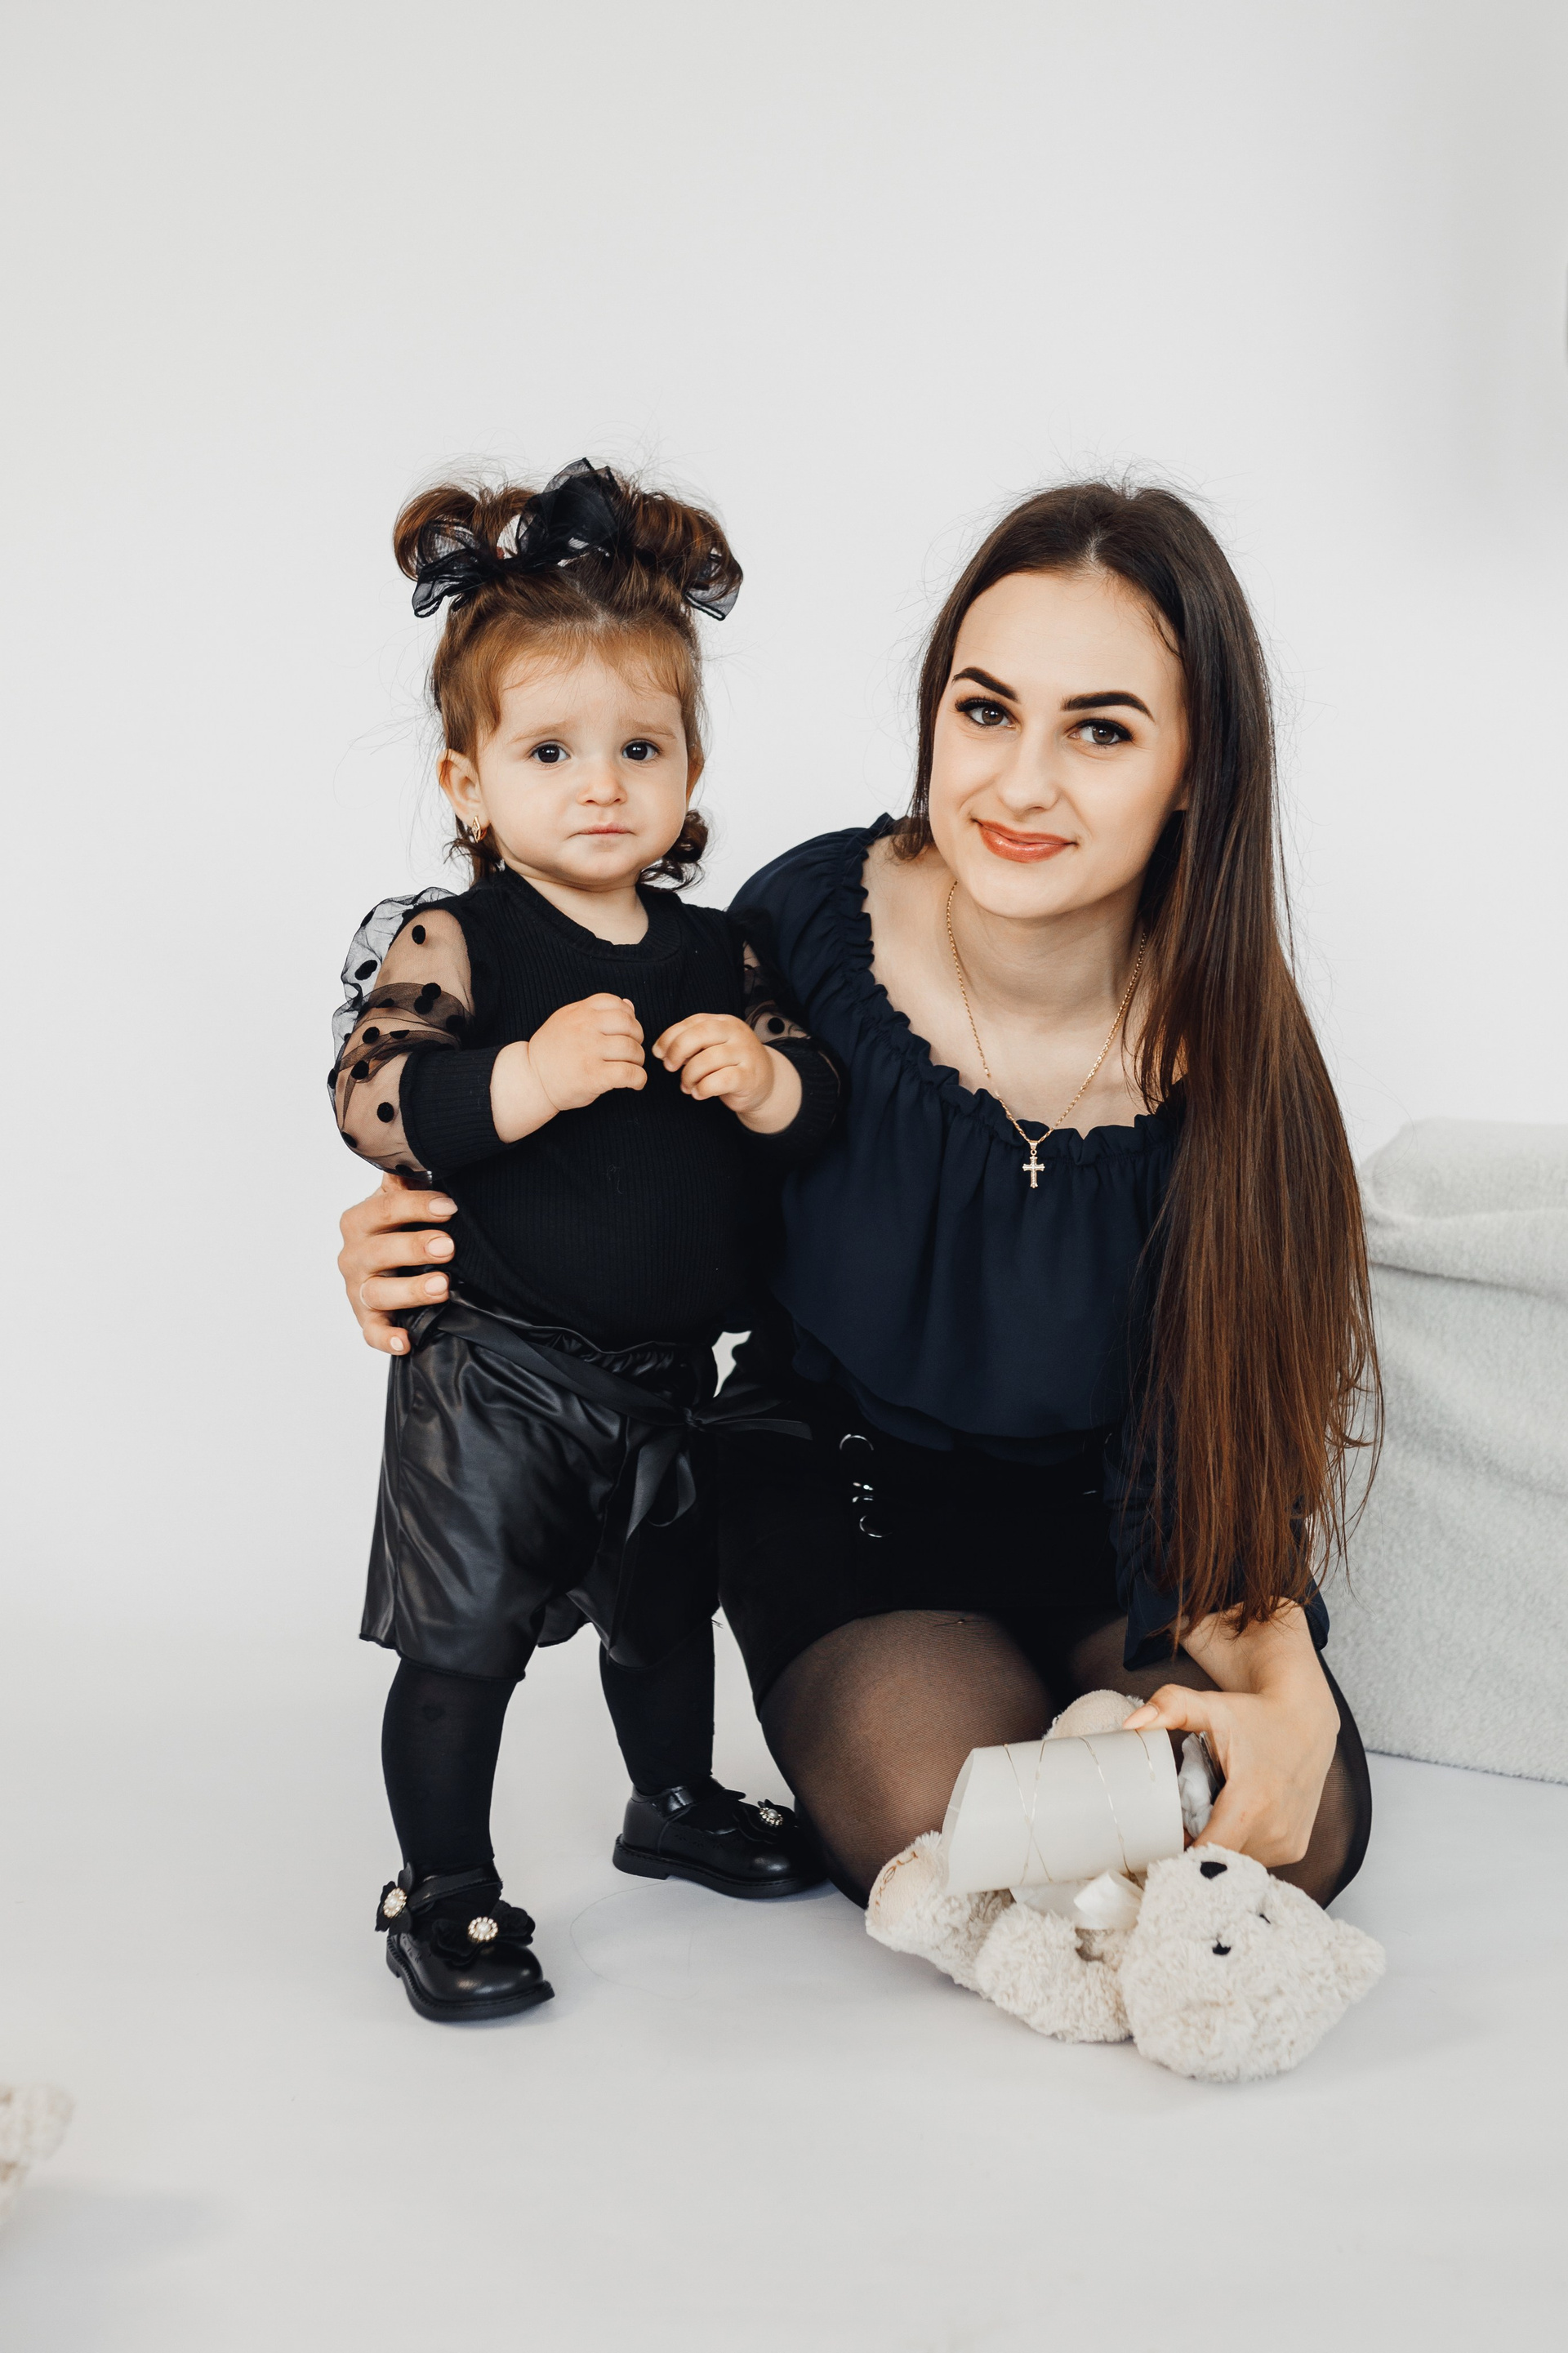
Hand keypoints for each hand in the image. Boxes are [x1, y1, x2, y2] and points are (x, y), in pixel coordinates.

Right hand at [337, 1172, 456, 1355]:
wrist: (393, 1260)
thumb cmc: (403, 1224)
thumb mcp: (403, 1197)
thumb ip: (408, 1177)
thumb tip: (421, 1146)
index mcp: (360, 1219)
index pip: (386, 1208)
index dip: (417, 1206)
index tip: (450, 1207)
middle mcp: (353, 1254)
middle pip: (380, 1251)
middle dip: (414, 1247)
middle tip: (447, 1246)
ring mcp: (358, 1288)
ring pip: (377, 1292)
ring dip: (409, 1290)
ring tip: (442, 1287)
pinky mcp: (366, 1318)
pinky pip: (371, 1332)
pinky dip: (386, 1339)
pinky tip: (406, 1342)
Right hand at [491, 995, 645, 1140]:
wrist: (531, 1080)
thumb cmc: (552, 1052)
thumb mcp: (568, 1022)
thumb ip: (596, 1012)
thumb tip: (629, 1004)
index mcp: (579, 1012)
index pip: (616, 1003)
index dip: (628, 1016)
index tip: (626, 1031)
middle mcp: (584, 1028)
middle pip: (629, 1025)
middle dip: (637, 1038)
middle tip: (632, 1050)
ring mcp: (589, 1052)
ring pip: (632, 1049)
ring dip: (638, 1060)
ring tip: (631, 1067)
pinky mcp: (594, 1076)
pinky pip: (629, 1074)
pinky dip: (639, 1079)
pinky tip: (635, 1083)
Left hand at [653, 1014, 802, 1133]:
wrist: (766, 1082)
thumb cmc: (730, 1064)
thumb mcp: (711, 1047)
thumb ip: (690, 1044)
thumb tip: (661, 1051)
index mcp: (723, 1022)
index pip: (691, 1023)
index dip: (670, 1037)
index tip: (659, 1053)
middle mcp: (736, 1033)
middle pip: (699, 1035)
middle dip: (677, 1052)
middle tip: (670, 1067)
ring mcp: (745, 1053)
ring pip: (707, 1060)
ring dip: (689, 1076)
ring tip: (687, 1085)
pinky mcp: (749, 1076)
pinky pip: (720, 1080)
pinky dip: (703, 1088)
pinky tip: (699, 1093)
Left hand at [1123, 1606, 1339, 1867]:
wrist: (1307, 1721)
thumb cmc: (1256, 1717)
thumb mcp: (1212, 1707)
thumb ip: (1170, 1707)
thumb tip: (1130, 1723)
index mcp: (1250, 1804)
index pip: (1206, 1853)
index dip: (1179, 1852)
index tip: (1160, 1841)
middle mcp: (1274, 1830)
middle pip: (1217, 1859)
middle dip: (1194, 1846)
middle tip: (1181, 1821)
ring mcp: (1288, 1844)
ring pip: (1236, 1861)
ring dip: (1218, 1845)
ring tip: (1211, 1815)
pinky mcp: (1296, 1848)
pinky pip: (1255, 1858)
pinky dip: (1239, 1845)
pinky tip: (1235, 1819)